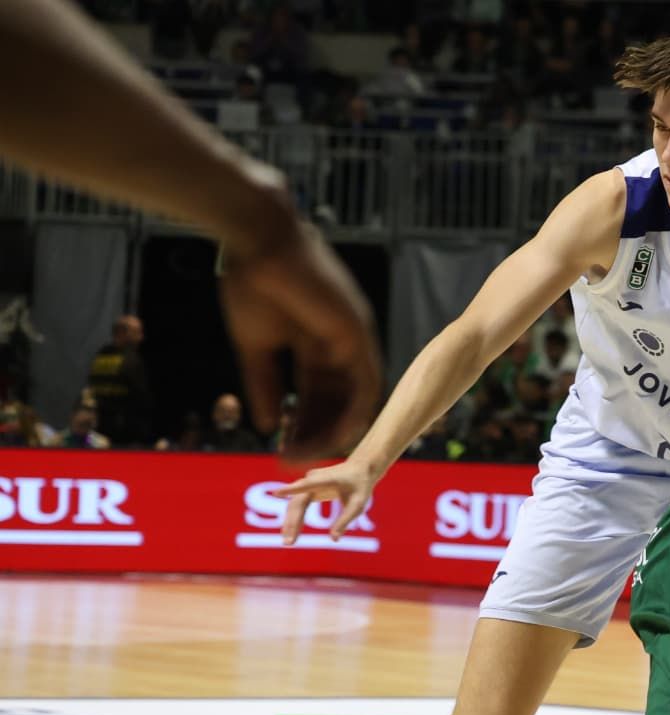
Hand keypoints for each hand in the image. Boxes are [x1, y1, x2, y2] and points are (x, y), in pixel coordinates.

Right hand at [219, 205, 381, 460]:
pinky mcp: (358, 334)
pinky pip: (364, 383)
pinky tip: (334, 437)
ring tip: (306, 457)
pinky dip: (352, 412)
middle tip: (293, 462)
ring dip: (331, 430)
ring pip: (352, 398)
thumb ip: (265, 386)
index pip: (315, 393)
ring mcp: (352, 339)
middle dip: (315, 434)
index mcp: (315, 342)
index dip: (301, 423)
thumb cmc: (250, 283)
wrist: (256, 241)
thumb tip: (268, 425)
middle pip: (335, 401)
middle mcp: (338, 344)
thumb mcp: (257, 346)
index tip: (283, 449)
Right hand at [272, 458, 380, 543]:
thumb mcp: (357, 506)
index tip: (276, 493)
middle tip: (288, 543)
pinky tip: (291, 533)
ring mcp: (308, 484)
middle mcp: (313, 479)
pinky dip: (295, 519)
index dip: (291, 489)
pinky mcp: (307, 489)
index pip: (307, 485)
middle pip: (297, 503)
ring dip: (290, 523)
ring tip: (288, 542)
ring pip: (295, 505)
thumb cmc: (360, 486)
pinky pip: (298, 505)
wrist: (359, 470)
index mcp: (326, 480)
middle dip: (292, 523)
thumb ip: (345, 520)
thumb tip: (333, 539)